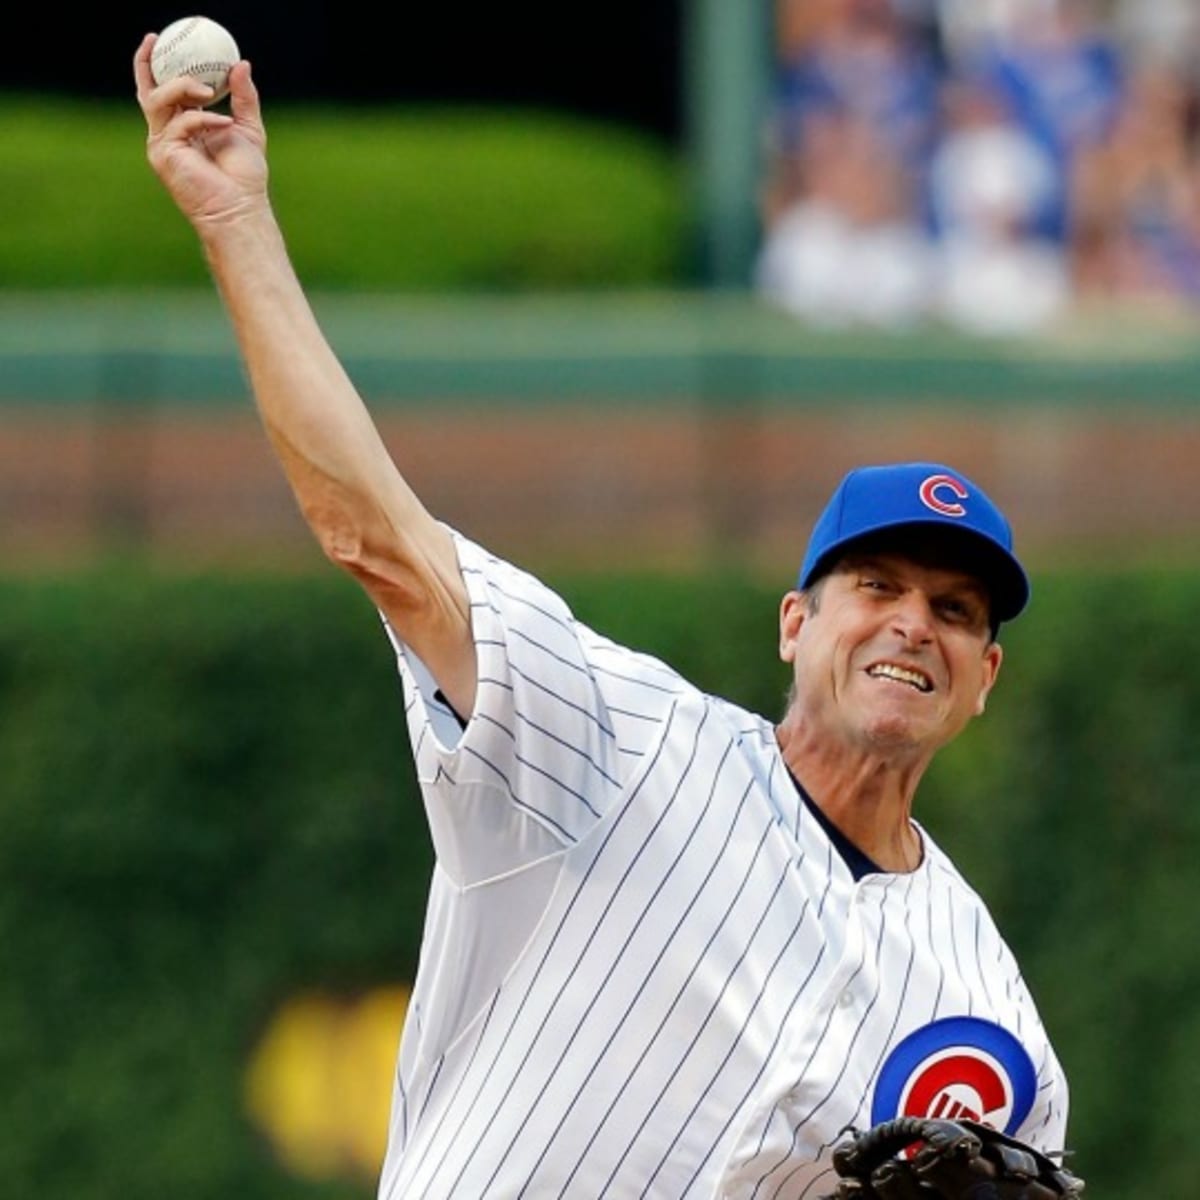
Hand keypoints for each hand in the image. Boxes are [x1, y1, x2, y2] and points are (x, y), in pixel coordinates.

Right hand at [133, 33, 268, 230]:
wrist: (240, 209)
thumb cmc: (245, 177)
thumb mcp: (248, 128)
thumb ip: (243, 97)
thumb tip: (241, 64)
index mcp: (184, 128)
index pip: (162, 92)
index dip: (154, 66)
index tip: (159, 40)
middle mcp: (168, 135)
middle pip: (148, 91)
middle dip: (148, 64)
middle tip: (157, 40)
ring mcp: (162, 144)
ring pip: (158, 99)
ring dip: (183, 87)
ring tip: (210, 91)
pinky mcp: (163, 154)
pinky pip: (179, 121)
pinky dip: (204, 117)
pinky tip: (224, 122)